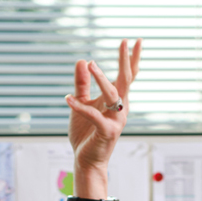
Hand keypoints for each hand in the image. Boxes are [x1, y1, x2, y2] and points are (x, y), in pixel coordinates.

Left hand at [66, 39, 141, 197]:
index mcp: (117, 100)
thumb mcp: (81, 103)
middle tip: (124, 41)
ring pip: (112, 94)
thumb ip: (82, 84)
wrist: (85, 159)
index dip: (131, 59)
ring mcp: (116, 120)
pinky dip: (79, 107)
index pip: (127, 76)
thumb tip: (83, 61)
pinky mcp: (107, 132)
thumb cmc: (86, 132)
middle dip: (125, 61)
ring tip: (91, 65)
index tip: (134, 41)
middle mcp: (121, 108)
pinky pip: (93, 115)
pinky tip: (67, 98)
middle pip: (125, 80)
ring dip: (100, 78)